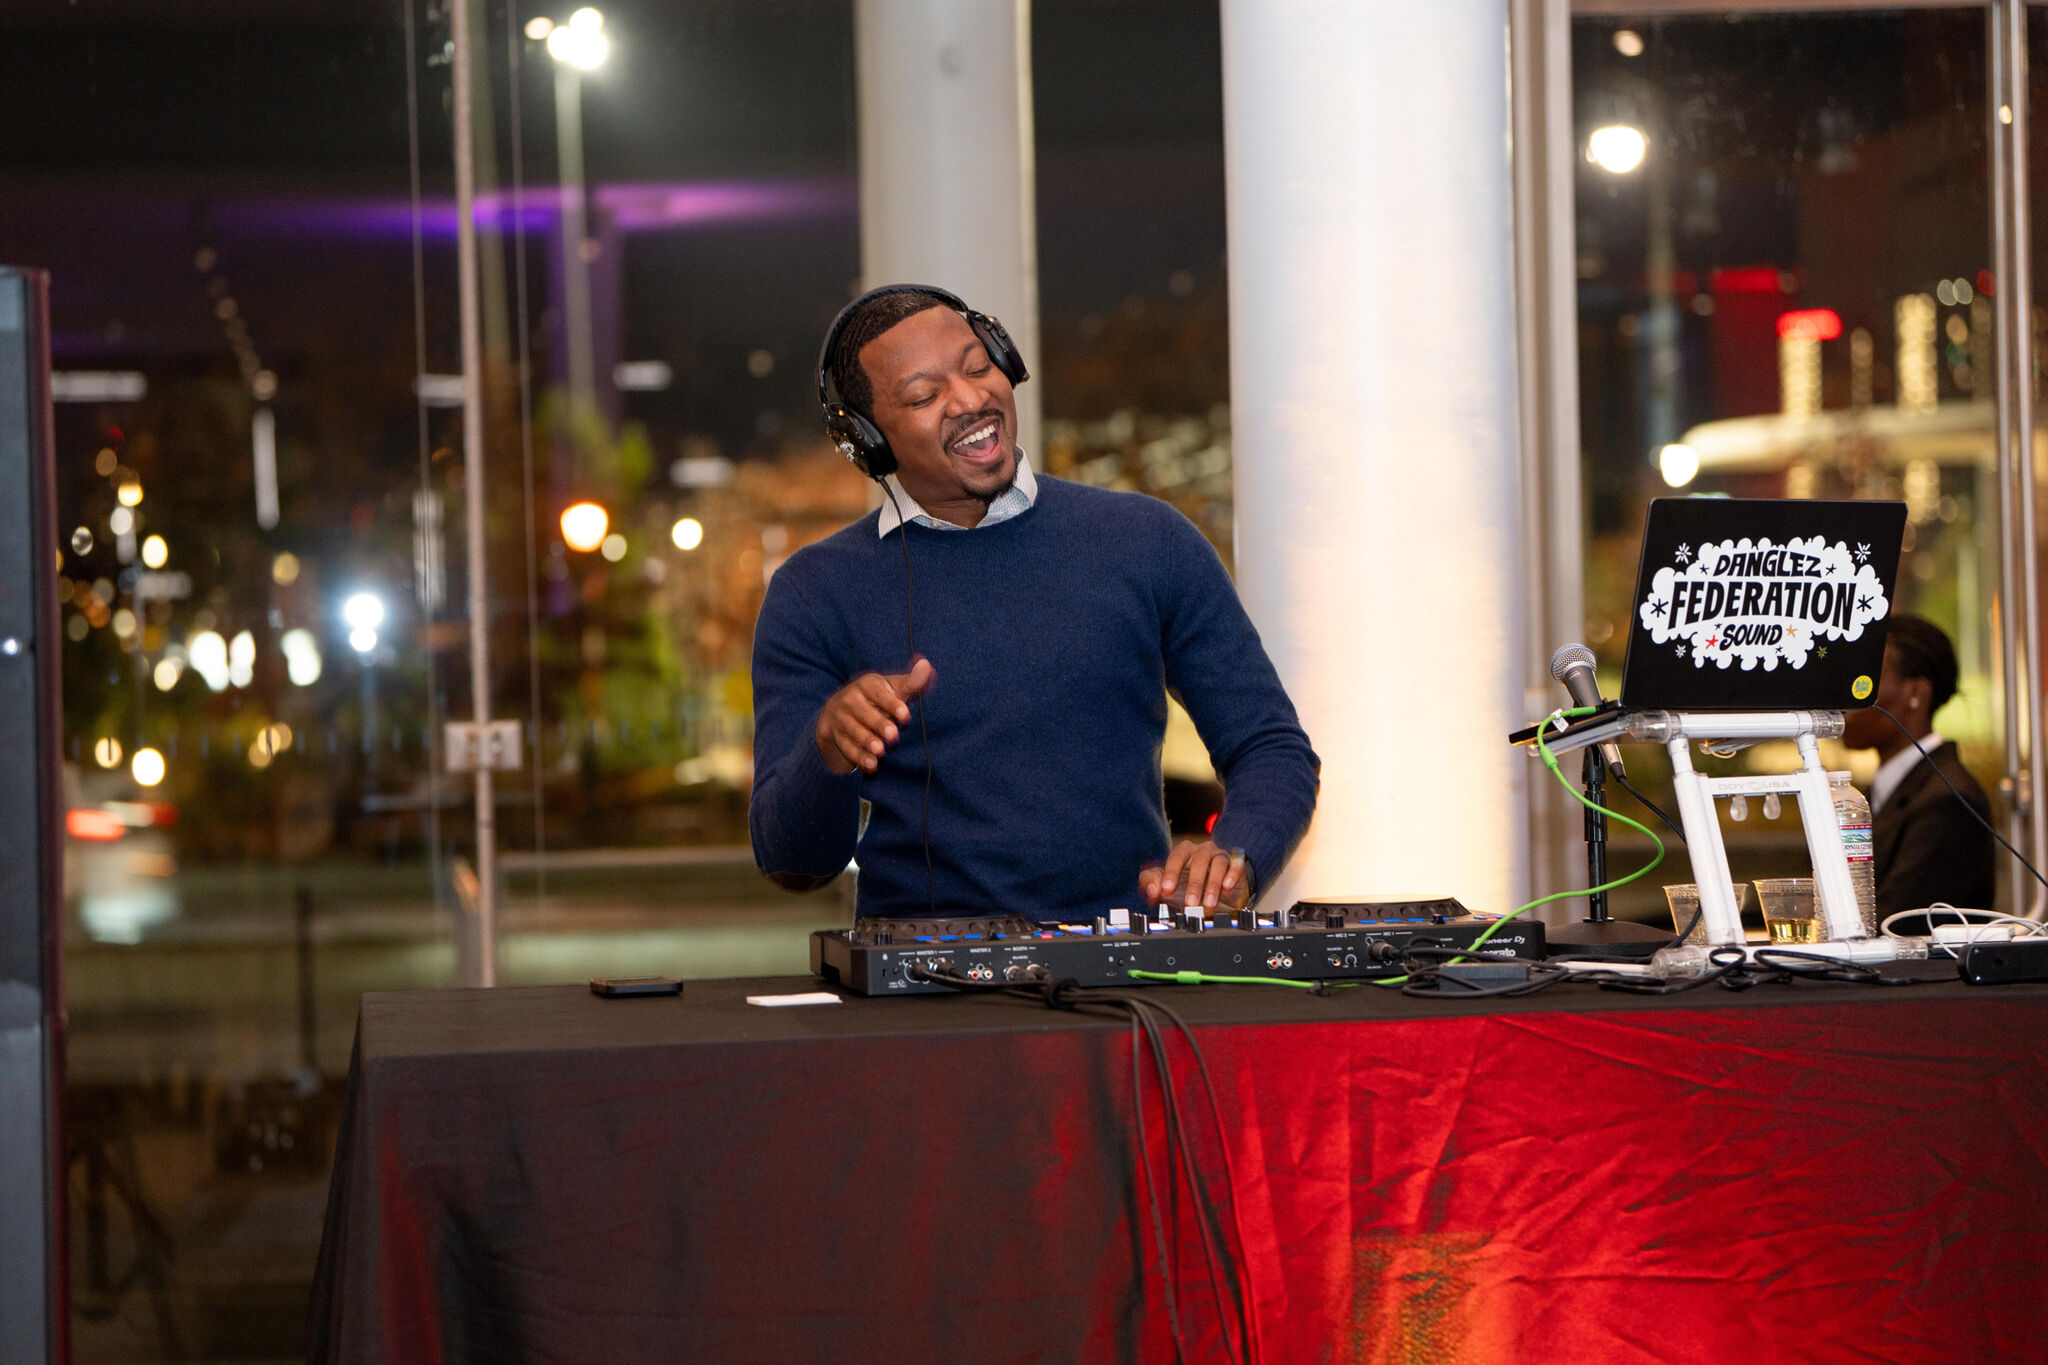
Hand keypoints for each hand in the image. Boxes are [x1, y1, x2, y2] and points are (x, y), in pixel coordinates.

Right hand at [815, 657, 935, 774]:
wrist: (838, 711)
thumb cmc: (876, 698)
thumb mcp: (892, 688)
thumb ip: (911, 682)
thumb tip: (927, 666)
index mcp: (866, 685)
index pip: (878, 693)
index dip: (892, 704)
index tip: (906, 715)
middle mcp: (850, 700)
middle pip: (864, 713)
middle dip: (879, 724)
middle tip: (893, 736)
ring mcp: (841, 719)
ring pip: (854, 731)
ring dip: (867, 741)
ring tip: (880, 751)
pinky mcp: (836, 737)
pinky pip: (847, 748)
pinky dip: (859, 757)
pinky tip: (872, 765)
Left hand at [1140, 839, 1249, 912]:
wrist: (1217, 894)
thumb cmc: (1189, 888)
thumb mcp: (1167, 888)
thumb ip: (1151, 885)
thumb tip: (1151, 889)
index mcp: (1184, 853)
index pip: (1176, 856)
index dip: (1171, 872)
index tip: (1166, 889)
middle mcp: (1203, 851)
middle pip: (1199, 859)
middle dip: (1194, 883)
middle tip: (1189, 903)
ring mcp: (1221, 857)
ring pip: (1218, 864)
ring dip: (1212, 884)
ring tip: (1208, 903)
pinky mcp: (1236, 866)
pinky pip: (1236, 865)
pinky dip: (1232, 875)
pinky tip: (1227, 886)